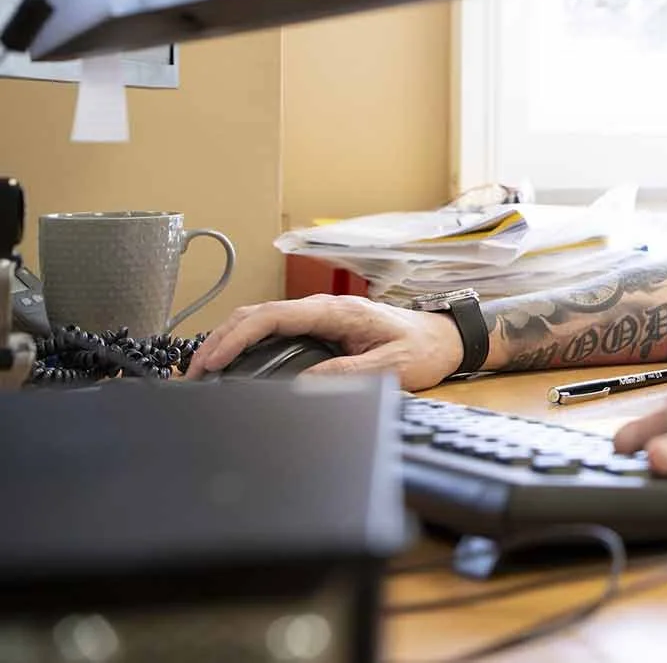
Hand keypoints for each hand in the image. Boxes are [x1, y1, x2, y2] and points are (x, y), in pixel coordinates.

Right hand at [185, 294, 464, 389]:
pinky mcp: (321, 328)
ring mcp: (321, 316)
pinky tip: (231, 363)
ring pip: (262, 321)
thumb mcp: (391, 367)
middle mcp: (324, 309)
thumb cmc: (424, 348)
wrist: (447, 338)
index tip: (210, 360)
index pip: (273, 316)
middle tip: (191, 373)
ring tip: (201, 370)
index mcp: (338, 311)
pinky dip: (246, 343)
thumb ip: (348, 374)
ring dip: (229, 341)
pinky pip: (275, 330)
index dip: (235, 336)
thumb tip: (302, 386)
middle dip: (219, 339)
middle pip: (258, 315)